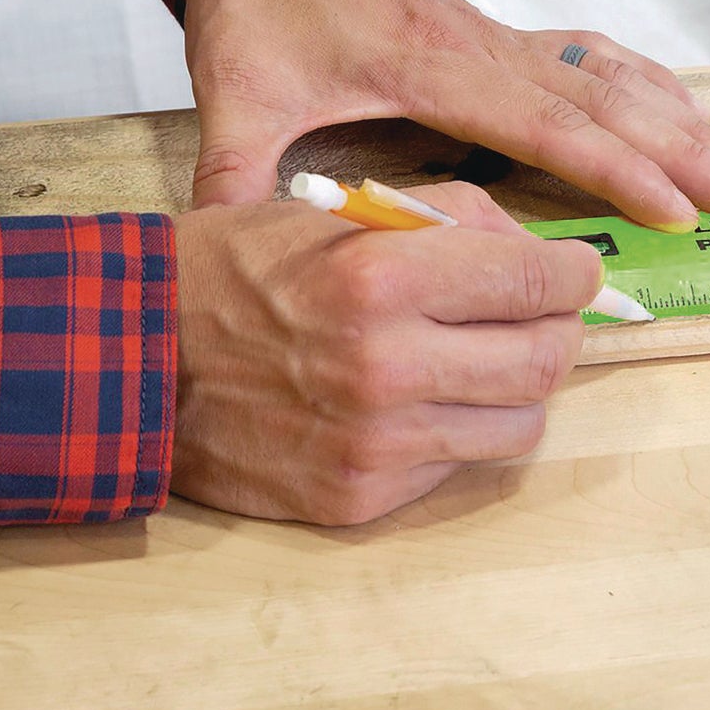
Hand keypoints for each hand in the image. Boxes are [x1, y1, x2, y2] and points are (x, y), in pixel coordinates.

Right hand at [170, 181, 601, 524]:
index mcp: (383, 277)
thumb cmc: (234, 271)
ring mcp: (376, 443)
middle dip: (557, 330)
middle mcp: (387, 366)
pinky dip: (455, 431)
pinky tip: (416, 402)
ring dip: (515, 389)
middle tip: (538, 316)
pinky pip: (456, 467)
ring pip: (519, 426)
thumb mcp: (336, 211)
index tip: (574, 271)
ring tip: (477, 361)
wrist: (135, 362)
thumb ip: (448, 218)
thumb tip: (536, 253)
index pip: (538, 283)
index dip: (574, 274)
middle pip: (547, 361)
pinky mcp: (359, 498)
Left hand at [183, 0, 709, 228]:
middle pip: (603, 96)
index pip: (541, 119)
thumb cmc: (258, 0)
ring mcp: (497, 34)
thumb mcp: (236, 89)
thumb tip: (226, 254)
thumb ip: (237, 174)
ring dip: (681, 118)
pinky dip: (645, 85)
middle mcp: (481, 43)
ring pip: (611, 74)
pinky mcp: (498, 33)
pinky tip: (679, 111)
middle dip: (683, 149)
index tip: (672, 209)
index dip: (612, 165)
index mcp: (428, 60)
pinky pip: (590, 56)